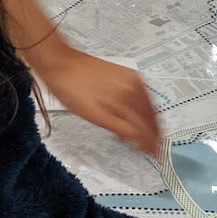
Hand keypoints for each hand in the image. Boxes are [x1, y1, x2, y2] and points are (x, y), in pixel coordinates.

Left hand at [42, 48, 159, 153]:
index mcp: (125, 97)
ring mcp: (133, 78)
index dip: (150, 142)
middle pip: (151, 116)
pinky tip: (139, 117)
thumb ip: (118, 127)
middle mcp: (133, 86)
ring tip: (148, 137)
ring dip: (150, 123)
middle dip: (154, 134)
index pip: (145, 125)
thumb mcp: (93, 115)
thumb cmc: (70, 89)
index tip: (153, 153)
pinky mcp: (130, 75)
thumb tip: (136, 137)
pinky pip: (143, 96)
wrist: (62, 64)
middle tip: (154, 148)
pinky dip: (144, 110)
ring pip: (149, 106)